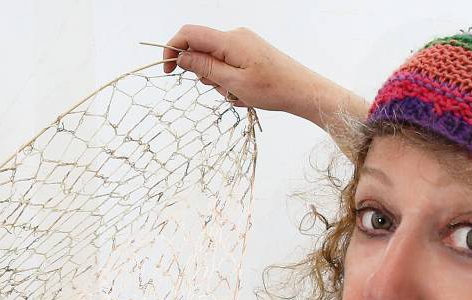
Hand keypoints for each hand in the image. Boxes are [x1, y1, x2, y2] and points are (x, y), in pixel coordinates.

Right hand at [161, 25, 370, 147]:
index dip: (172, 49)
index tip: (168, 71)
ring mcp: (243, 42)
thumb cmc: (273, 89)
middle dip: (203, 73)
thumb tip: (181, 56)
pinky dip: (229, 79)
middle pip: (201, 49)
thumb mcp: (233, 83)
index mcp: (230, 40)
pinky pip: (227, 63)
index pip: (189, 34)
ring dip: (218, 81)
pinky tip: (244, 92)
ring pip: (214, 60)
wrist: (303, 90)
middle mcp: (235, 36)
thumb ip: (204, 67)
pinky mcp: (249, 50)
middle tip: (222, 90)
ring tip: (238, 94)